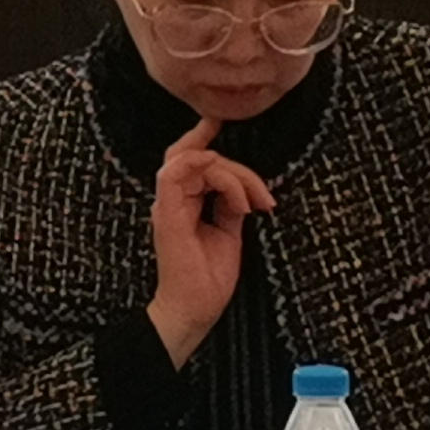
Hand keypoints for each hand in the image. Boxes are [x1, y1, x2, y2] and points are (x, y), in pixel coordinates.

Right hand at [147, 115, 274, 368]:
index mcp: (182, 203)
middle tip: (262, 192)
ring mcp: (167, 204)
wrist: (193, 309)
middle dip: (233, 162)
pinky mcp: (167, 213)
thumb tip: (241, 189)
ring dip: (232, 175)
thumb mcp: (229, 233)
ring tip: (253, 203)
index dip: (201, 136)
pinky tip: (237, 201)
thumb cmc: (208, 279)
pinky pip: (179, 173)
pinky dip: (215, 177)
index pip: (189, 159)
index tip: (218, 120)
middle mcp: (171, 199)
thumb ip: (229, 206)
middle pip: (197, 155)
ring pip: (196, 160)